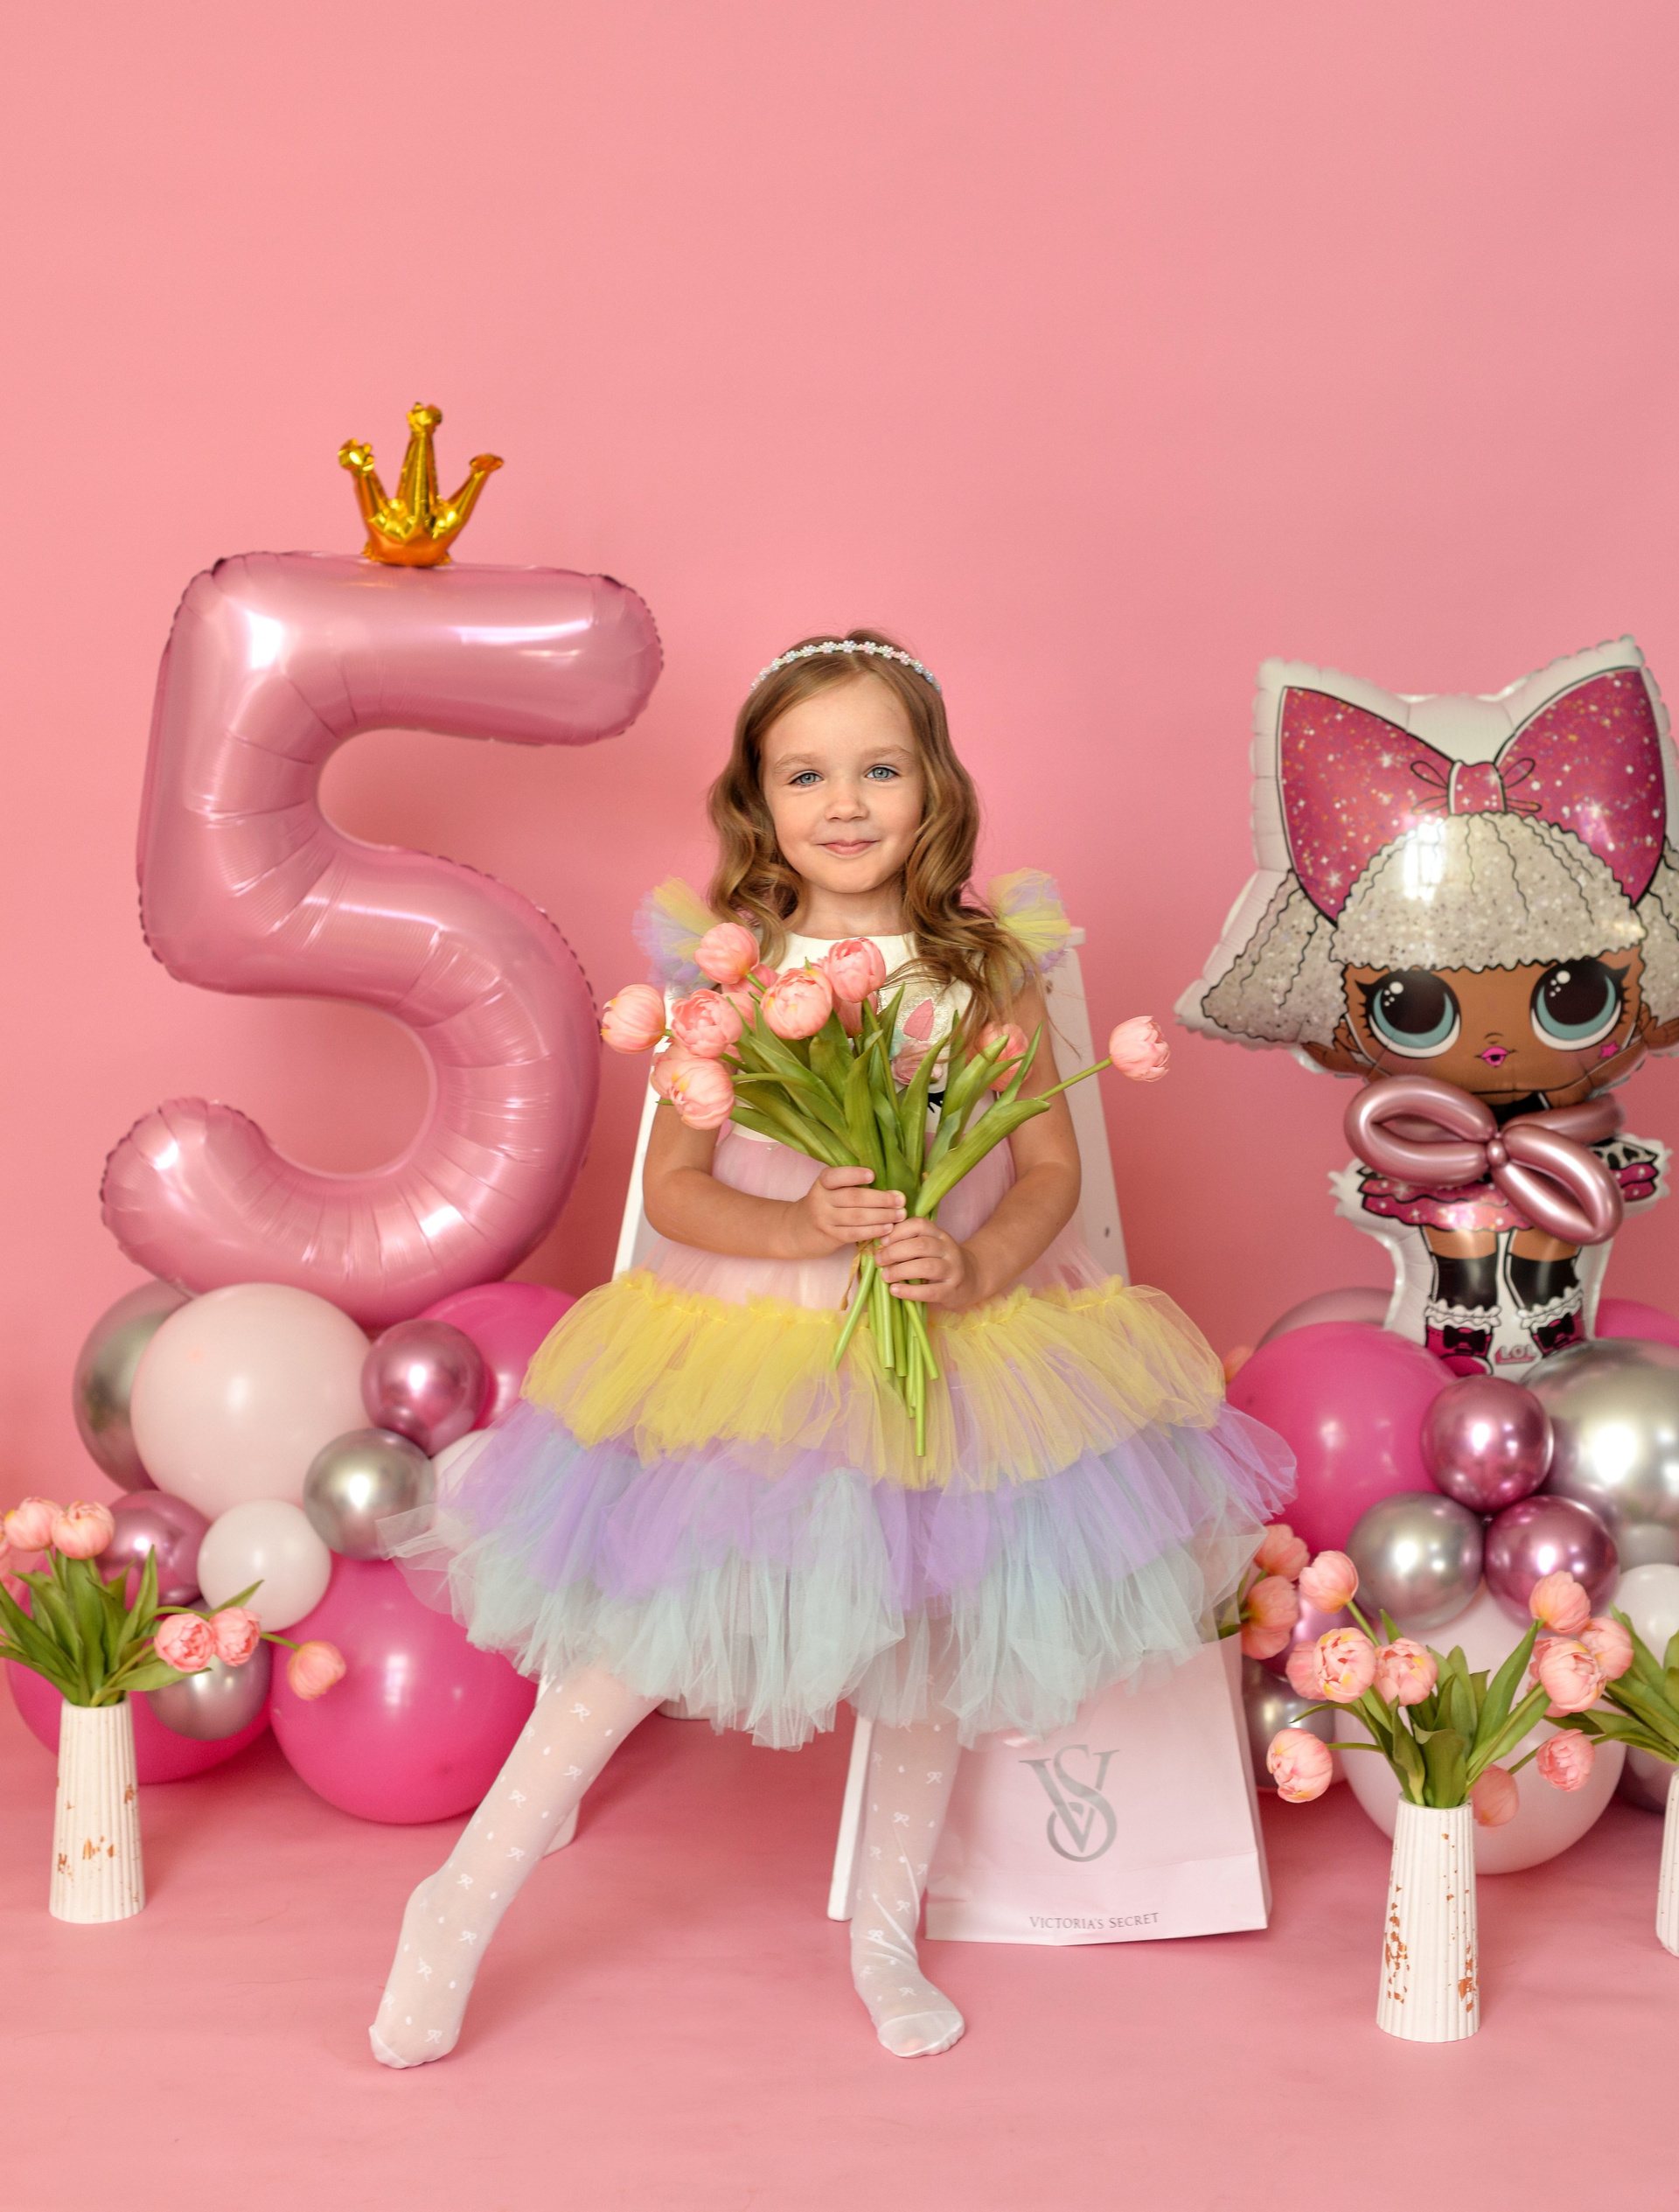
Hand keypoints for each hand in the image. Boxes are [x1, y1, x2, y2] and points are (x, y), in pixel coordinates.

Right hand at [784, 1165, 904, 1256]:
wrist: (796, 1230)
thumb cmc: (823, 1205)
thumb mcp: (829, 1190)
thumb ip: (849, 1184)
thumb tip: (887, 1182)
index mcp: (823, 1182)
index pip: (836, 1176)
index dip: (854, 1175)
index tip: (873, 1175)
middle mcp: (821, 1199)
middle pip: (854, 1198)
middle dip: (881, 1199)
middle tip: (901, 1200)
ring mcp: (824, 1219)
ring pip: (857, 1217)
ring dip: (882, 1216)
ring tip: (900, 1215)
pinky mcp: (830, 1236)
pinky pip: (855, 1233)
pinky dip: (873, 1231)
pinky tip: (887, 1228)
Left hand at [876, 1217, 980, 1308]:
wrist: (971, 1280)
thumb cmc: (940, 1262)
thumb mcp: (930, 1247)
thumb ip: (910, 1242)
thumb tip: (879, 1243)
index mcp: (940, 1235)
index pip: (919, 1225)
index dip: (898, 1231)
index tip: (883, 1241)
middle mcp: (948, 1249)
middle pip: (920, 1245)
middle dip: (895, 1252)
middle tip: (879, 1260)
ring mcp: (952, 1270)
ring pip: (926, 1267)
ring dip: (901, 1271)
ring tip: (885, 1276)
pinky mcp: (951, 1291)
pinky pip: (929, 1291)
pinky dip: (909, 1291)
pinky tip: (895, 1290)